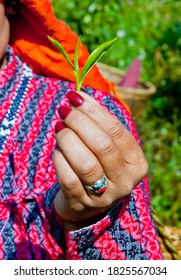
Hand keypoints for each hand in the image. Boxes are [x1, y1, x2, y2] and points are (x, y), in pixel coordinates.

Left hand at [53, 91, 147, 230]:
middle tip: (64, 110)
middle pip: (102, 146)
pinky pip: (69, 179)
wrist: (88, 201)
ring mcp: (104, 196)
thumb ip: (98, 123)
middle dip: (80, 123)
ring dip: (68, 140)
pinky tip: (57, 150)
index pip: (117, 131)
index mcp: (136, 162)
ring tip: (58, 127)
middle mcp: (125, 181)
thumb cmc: (99, 165)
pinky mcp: (82, 204)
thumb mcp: (107, 146)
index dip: (94, 112)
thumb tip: (79, 96)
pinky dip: (60, 160)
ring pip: (86, 164)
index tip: (76, 97)